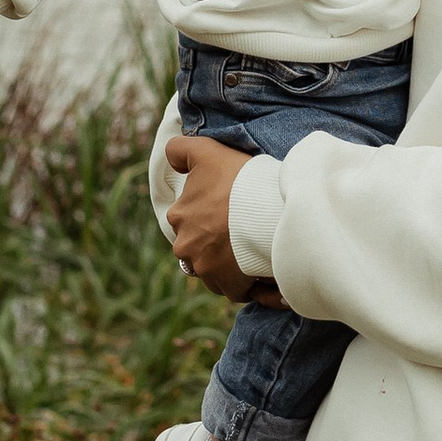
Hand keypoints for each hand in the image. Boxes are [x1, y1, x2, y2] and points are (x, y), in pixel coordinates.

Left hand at [165, 133, 271, 302]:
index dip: (212, 215)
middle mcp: (186, 247)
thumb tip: (170, 157)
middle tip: (247, 231)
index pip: (190, 220)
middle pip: (202, 249)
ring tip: (260, 253)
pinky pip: (239, 291)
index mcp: (179, 217)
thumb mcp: (206, 151)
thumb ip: (180, 149)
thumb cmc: (239, 179)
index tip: (233, 210)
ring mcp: (208, 270)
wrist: (270, 208)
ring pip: (219, 271)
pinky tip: (270, 277)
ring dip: (235, 266)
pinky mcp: (231, 287)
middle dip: (220, 244)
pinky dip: (254, 287)